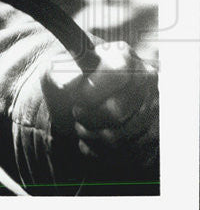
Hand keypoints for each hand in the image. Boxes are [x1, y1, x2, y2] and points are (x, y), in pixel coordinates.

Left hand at [41, 41, 158, 170]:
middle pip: (117, 111)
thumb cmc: (67, 82)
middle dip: (88, 118)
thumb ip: (60, 74)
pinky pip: (126, 153)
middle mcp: (146, 79)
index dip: (92, 91)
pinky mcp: (153, 134)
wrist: (77, 102)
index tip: (77, 100)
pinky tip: (91, 139)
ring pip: (119, 137)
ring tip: (81, 126)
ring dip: (91, 136)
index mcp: (121, 55)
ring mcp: (154, 107)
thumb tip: (68, 85)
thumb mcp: (55, 71)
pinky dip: (101, 150)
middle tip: (77, 113)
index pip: (116, 73)